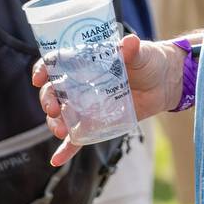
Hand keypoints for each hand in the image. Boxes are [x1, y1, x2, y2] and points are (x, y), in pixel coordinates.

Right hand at [31, 34, 182, 165]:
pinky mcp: (97, 123)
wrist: (165, 83)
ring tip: (60, 131)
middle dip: (47, 101)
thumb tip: (128, 42)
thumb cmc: (149, 61)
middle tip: (53, 109)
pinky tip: (56, 160)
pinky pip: (78, 138)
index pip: (56, 64)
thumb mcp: (140, 53)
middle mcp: (80, 83)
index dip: (43, 70)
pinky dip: (66, 149)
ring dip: (54, 123)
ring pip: (62, 115)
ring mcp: (87, 105)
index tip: (39, 79)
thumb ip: (132, 50)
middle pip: (54, 91)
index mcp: (85, 62)